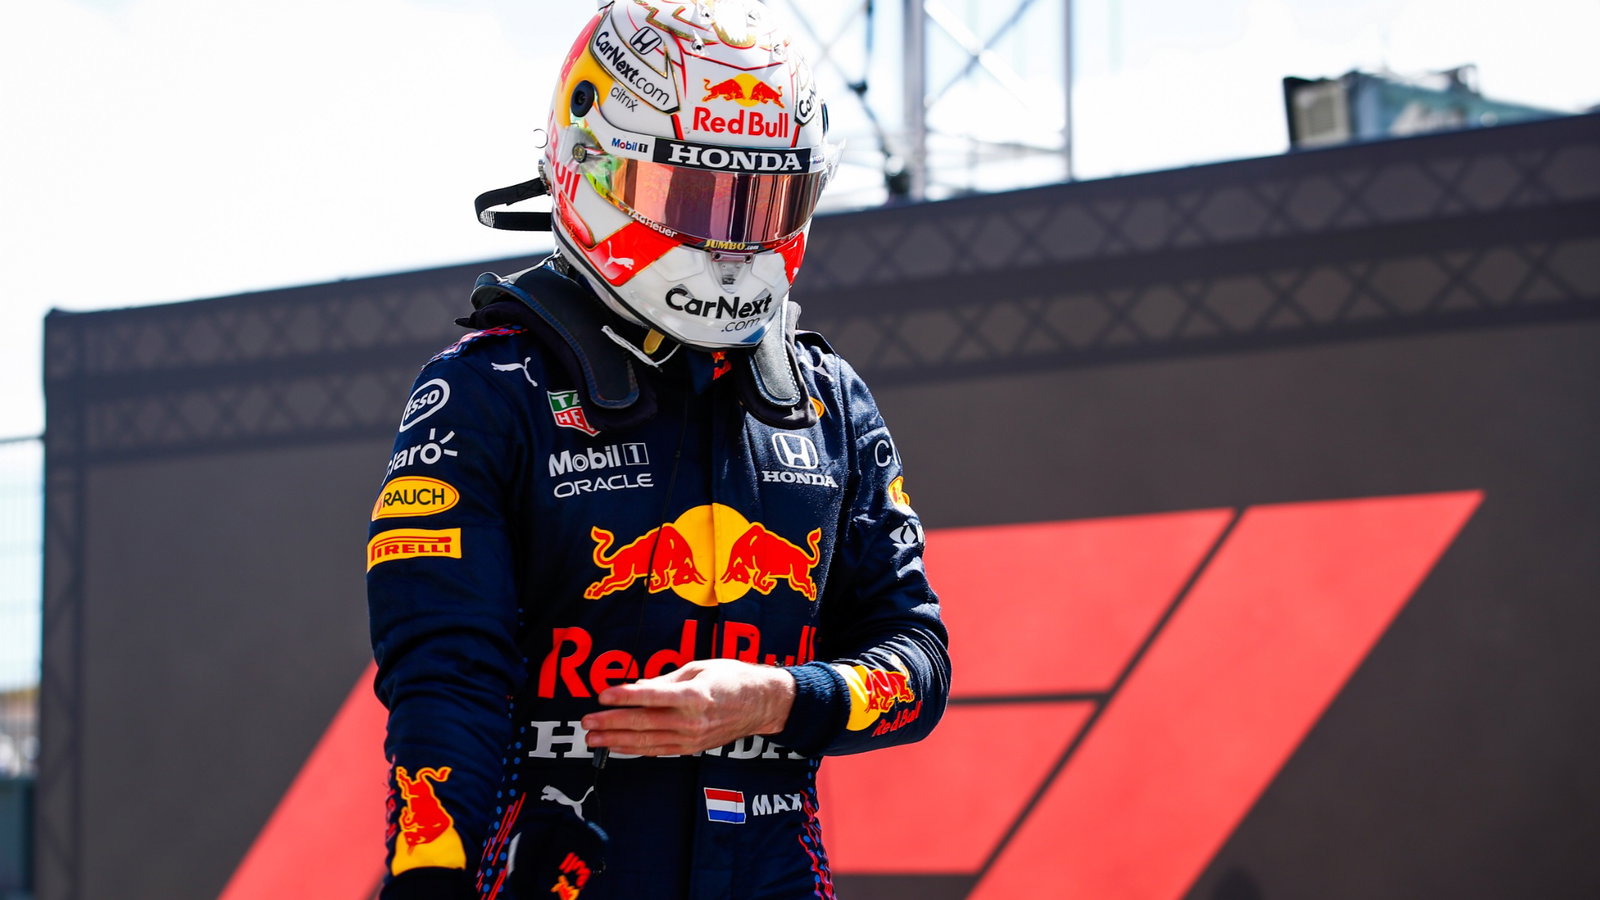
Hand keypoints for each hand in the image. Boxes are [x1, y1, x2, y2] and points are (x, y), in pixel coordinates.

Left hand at [580, 659, 795, 755]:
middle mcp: (691, 720)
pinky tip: (618, 747)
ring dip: (616, 740)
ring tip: (593, 738)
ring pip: (646, 741)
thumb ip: (667, 680)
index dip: (624, 696)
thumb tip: (639, 686)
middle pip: (643, 722)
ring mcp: (691, 738)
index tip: (602, 695)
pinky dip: (636, 749)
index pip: (651, 696)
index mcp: (694, 696)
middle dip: (611, 723)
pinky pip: (658, 750)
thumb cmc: (733, 679)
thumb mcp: (700, 668)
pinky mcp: (691, 748)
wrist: (761, 705)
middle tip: (587, 722)